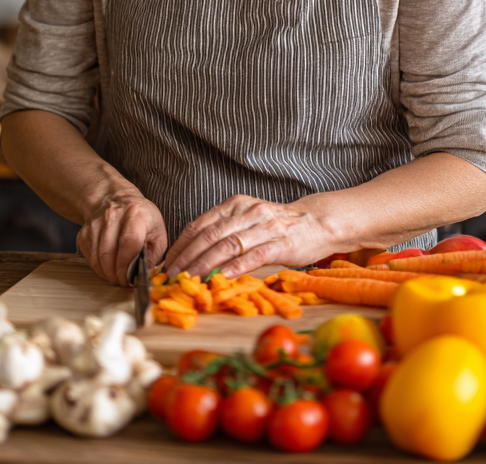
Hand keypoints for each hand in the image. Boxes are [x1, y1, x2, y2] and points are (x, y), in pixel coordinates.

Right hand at [77, 191, 166, 286]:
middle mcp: (113, 215)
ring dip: (108, 274)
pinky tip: (108, 268)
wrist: (116, 199)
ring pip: (97, 258)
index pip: (129, 243)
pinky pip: (89, 258)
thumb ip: (155, 254)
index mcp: (136, 213)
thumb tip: (146, 275)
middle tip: (125, 282)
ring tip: (118, 277)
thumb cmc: (141, 217)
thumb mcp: (157, 231)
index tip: (132, 278)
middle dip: (117, 275)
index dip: (129, 266)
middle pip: (109, 253)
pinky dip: (99, 269)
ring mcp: (95, 223)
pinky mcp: (84, 232)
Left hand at [164, 195, 333, 279]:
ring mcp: (265, 226)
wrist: (318, 221)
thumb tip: (194, 255)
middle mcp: (248, 212)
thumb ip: (225, 230)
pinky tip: (222, 279)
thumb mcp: (248, 219)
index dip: (181, 245)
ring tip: (190, 281)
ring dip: (204, 266)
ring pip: (227, 245)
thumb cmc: (280, 225)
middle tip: (172, 277)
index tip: (167, 264)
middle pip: (209, 235)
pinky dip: (235, 268)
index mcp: (236, 204)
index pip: (200, 224)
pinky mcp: (281, 242)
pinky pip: (254, 255)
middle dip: (186, 258)